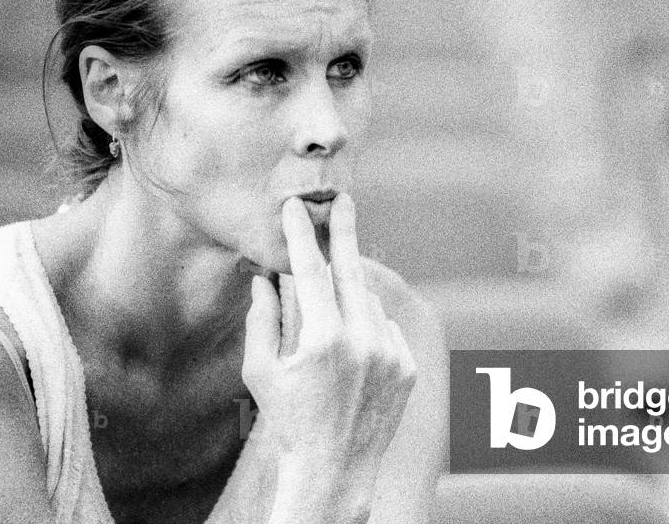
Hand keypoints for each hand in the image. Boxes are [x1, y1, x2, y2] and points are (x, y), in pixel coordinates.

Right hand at [241, 193, 416, 508]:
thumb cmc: (289, 420)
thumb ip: (261, 318)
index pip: (310, 270)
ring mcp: (390, 353)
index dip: (301, 235)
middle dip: (344, 232)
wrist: (334, 470)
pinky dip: (368, 329)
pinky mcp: (407, 366)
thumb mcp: (261, 371)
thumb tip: (264, 276)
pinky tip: (351, 358)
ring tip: (328, 334)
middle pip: (352, 270)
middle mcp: (363, 341)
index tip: (295, 208)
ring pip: (368, 302)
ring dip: (348, 299)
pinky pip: (386, 328)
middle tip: (343, 200)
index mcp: (323, 339)